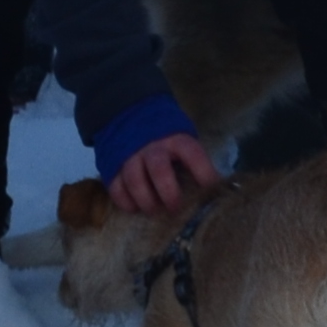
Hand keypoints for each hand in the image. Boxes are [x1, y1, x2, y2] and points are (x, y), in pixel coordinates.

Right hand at [105, 131, 219, 217]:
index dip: (203, 171)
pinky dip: (125, 202)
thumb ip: (193, 161)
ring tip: (154, 211)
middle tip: (175, 207)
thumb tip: (212, 190)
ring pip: (135, 180)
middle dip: (169, 193)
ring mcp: (131, 156)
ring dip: (146, 201)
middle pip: (159, 170)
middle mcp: (152, 147)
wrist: (130, 116)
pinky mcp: (113, 166)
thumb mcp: (182, 140)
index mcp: (175, 139)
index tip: (209, 187)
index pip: (192, 154)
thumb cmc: (166, 138)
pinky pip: (116, 187)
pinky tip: (135, 208)